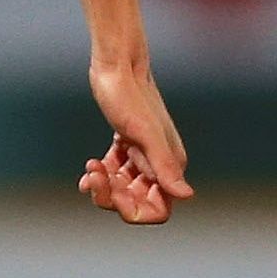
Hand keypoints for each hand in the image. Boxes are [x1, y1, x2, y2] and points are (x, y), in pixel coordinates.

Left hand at [80, 59, 193, 223]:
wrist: (117, 67)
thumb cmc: (129, 97)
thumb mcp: (144, 134)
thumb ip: (164, 165)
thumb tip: (187, 195)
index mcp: (171, 165)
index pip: (158, 211)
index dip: (134, 210)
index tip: (115, 193)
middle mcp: (159, 164)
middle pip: (136, 202)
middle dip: (111, 196)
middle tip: (93, 176)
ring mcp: (142, 155)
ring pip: (122, 189)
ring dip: (103, 185)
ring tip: (90, 167)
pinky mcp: (125, 145)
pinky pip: (114, 174)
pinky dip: (100, 175)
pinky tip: (90, 167)